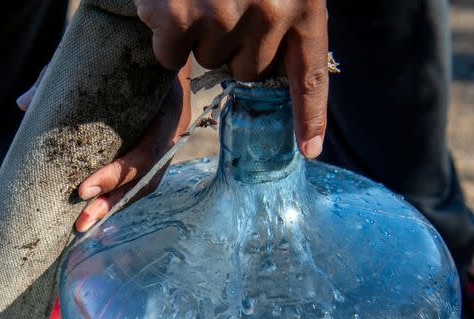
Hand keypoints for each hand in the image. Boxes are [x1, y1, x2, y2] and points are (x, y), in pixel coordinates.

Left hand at [17, 63, 190, 231]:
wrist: (154, 53)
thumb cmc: (125, 54)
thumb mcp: (97, 59)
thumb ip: (61, 78)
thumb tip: (24, 104)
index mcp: (168, 108)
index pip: (147, 150)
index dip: (118, 174)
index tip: (83, 188)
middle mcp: (172, 132)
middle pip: (146, 178)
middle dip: (113, 201)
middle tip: (81, 220)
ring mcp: (165, 146)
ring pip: (143, 186)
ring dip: (114, 207)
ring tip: (82, 226)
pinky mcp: (154, 155)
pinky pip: (139, 183)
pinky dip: (117, 198)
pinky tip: (93, 212)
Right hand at [135, 0, 328, 158]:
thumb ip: (283, 20)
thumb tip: (281, 102)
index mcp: (302, 2)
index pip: (311, 73)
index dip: (310, 116)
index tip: (309, 150)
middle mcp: (268, 13)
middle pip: (245, 70)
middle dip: (232, 44)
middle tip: (221, 0)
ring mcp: (223, 16)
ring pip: (207, 60)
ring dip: (196, 33)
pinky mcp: (179, 17)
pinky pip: (168, 52)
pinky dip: (163, 31)